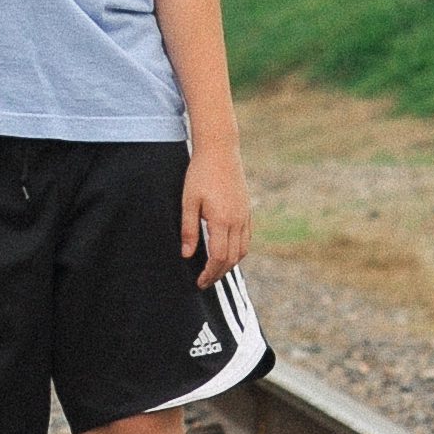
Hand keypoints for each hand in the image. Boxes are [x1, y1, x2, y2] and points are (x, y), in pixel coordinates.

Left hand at [184, 152, 251, 284]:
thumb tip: (186, 255)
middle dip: (219, 273)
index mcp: (221, 220)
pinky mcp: (247, 209)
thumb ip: (188, 229)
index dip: (210, 273)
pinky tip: (227, 252)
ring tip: (215, 270)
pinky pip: (246, 238)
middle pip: (232, 258)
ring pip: (242, 250)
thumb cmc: (200, 174)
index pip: (218, 257)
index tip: (200, 282)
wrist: (220, 150)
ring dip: (230, 264)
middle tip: (205, 281)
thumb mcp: (188, 201)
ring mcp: (245, 215)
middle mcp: (237, 221)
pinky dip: (238, 250)